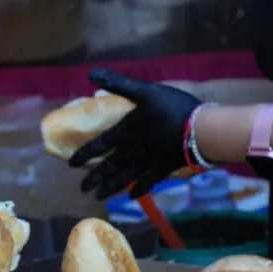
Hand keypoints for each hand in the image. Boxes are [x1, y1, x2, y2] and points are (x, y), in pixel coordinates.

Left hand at [71, 69, 200, 199]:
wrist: (201, 129)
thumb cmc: (172, 107)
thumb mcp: (144, 91)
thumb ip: (118, 83)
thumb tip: (90, 73)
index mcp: (126, 131)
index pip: (100, 144)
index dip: (85, 153)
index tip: (71, 164)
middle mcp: (134, 150)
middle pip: (110, 165)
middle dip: (96, 177)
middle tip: (83, 189)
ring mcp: (149, 162)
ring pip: (125, 177)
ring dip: (111, 187)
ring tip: (98, 197)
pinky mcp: (164, 168)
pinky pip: (148, 181)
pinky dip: (139, 189)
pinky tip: (132, 197)